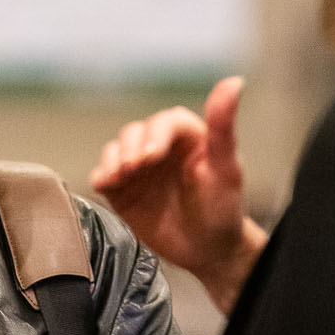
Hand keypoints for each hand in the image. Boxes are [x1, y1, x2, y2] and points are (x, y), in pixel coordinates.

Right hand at [91, 75, 268, 313]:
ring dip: (113, 160)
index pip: (167, 122)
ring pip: (116, 150)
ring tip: (118, 177)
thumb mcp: (227, 170)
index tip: (152, 156)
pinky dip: (101, 176)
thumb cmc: (223, 210)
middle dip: (131, 149)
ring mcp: (140, 169)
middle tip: (134, 170)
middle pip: (135, 133)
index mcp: (189, 137)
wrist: (208, 252)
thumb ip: (224, 127)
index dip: (156, 134)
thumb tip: (234, 82)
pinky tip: (104, 184)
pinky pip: (104, 175)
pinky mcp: (123, 191)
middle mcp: (161, 148)